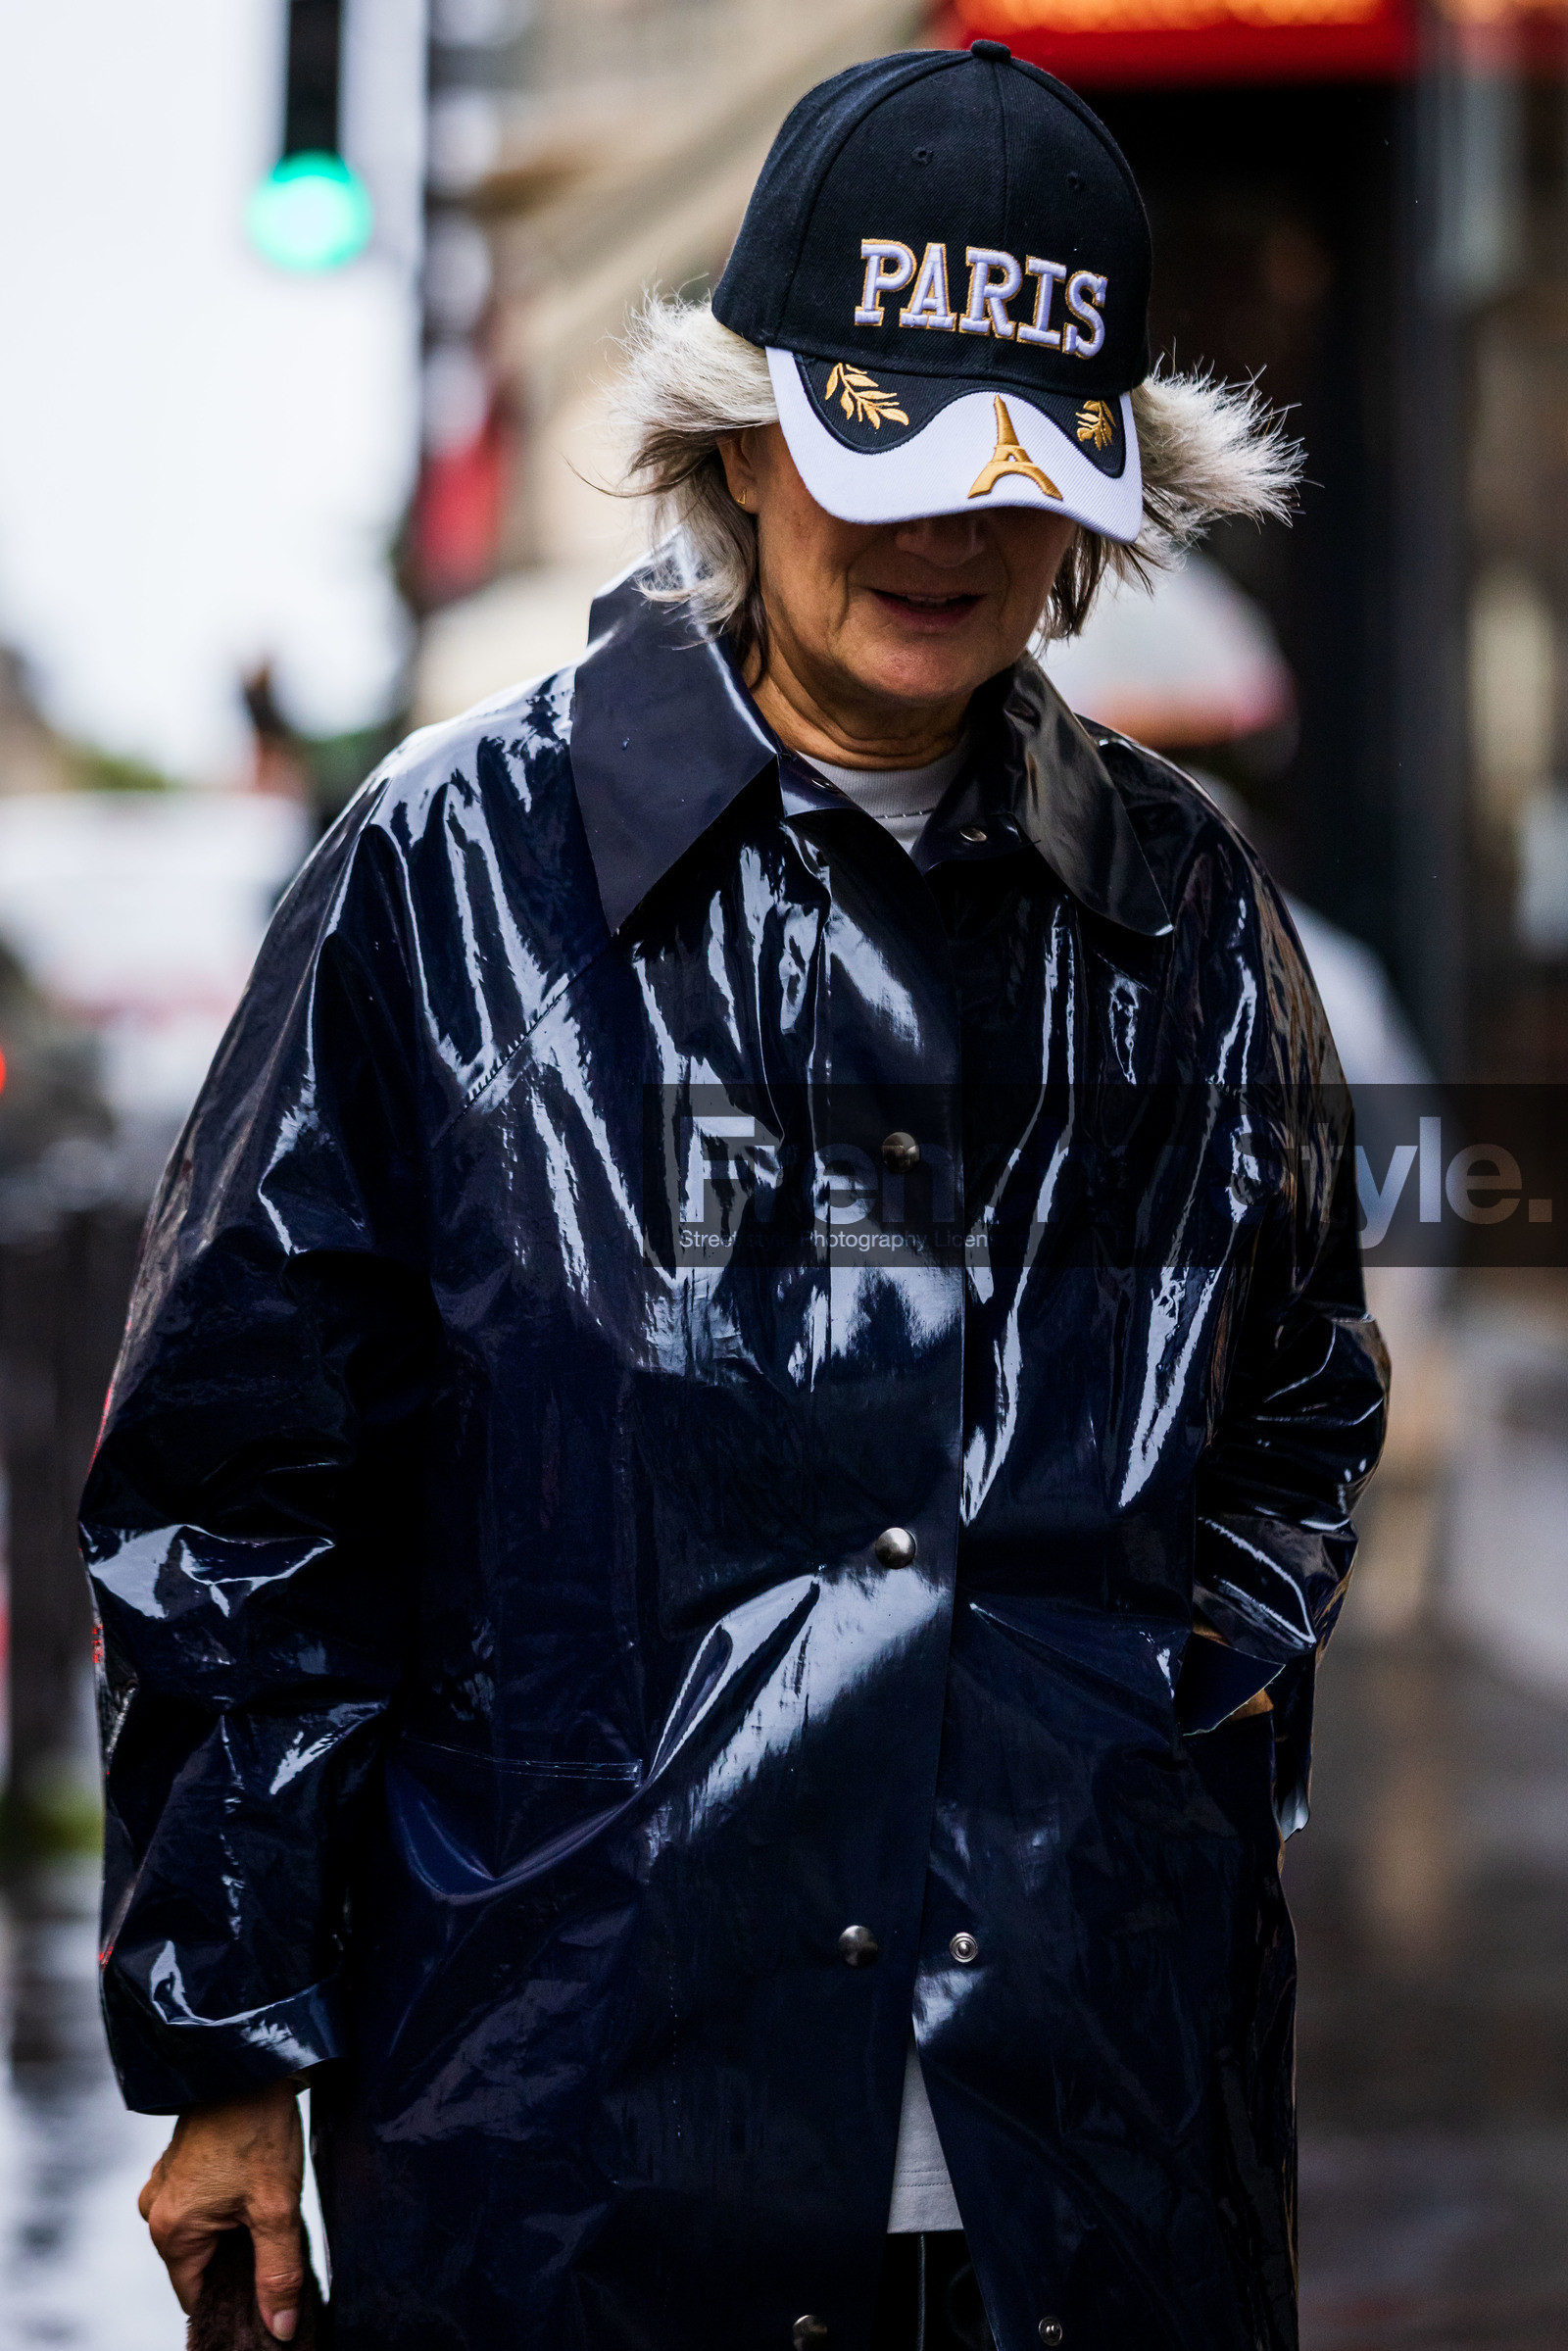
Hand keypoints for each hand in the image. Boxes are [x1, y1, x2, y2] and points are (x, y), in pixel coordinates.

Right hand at [138, 2079, 304, 2339]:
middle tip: (278, 2248)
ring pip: (203, 2233)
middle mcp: (155, 2210)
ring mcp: (164, 2184)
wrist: (251, 2059)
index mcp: (170, 2231)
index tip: (268, 2298)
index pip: (197, 2298)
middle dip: (238, 2264)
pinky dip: (227, 2208)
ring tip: (269, 2212)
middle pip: (200, 2265)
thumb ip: (277, 2273)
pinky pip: (200, 2205)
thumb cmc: (258, 2127)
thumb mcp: (276, 2207)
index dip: (234, 2304)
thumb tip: (279, 2329)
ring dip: (236, 2233)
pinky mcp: (180, 2164)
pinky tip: (256, 2192)